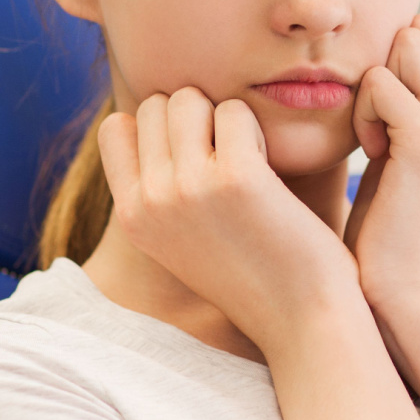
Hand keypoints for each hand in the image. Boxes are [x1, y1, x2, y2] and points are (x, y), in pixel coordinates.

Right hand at [98, 87, 361, 353]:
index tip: (196, 153)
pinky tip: (271, 167)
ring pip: (191, 99)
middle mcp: (150, 201)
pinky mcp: (235, 178)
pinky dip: (258, 129)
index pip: (116, 128)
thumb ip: (162, 187)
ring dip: (226, 117)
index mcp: (132, 216)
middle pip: (158, 104)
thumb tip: (156, 114)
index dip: (160, 126)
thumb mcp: (184, 237)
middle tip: (230, 156)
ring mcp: (187, 188)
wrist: (304, 320)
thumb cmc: (255, 273)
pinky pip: (236, 111)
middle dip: (198, 115)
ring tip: (250, 159)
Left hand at [343, 15, 419, 318]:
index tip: (387, 112)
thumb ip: (409, 105)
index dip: (401, 56)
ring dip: (375, 83)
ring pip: (408, 42)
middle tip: (378, 124)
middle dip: (387, 62)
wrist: (402, 292)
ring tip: (375, 137)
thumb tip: (393, 52)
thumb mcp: (402, 154)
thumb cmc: (387, 227)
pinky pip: (381, 81)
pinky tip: (371, 152)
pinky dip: (363, 111)